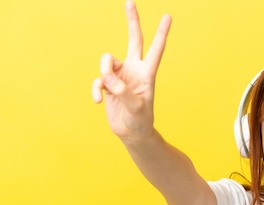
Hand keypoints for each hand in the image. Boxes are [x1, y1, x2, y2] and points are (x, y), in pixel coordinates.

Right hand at [91, 1, 170, 142]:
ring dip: (104, 74)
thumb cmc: (140, 121)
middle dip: (132, 20)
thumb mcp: (136, 108)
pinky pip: (98, 79)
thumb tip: (107, 79)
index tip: (168, 16)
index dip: (161, 33)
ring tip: (108, 91)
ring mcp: (121, 75)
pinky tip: (98, 101)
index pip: (156, 49)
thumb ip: (123, 91)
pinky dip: (96, 89)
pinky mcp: (108, 84)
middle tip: (130, 1)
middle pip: (133, 39)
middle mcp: (134, 69)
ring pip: (107, 61)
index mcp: (147, 73)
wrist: (131, 133)